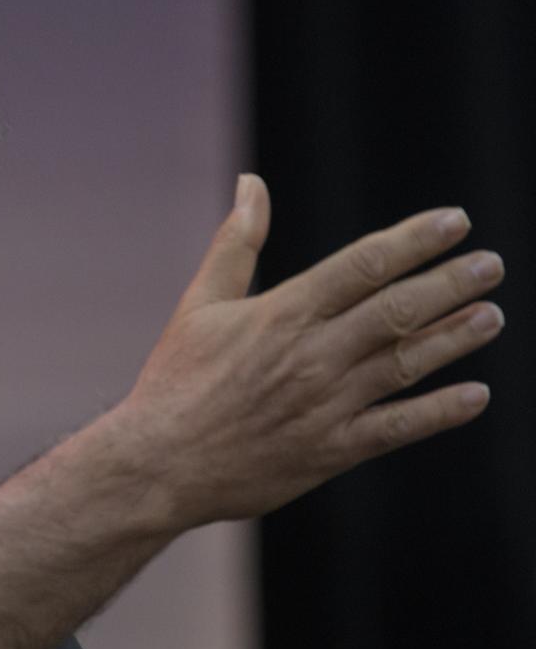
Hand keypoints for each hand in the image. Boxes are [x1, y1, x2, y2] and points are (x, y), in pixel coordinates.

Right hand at [113, 174, 502, 528]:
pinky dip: (439, 412)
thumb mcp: (199, 305)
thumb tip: (251, 184)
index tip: (455, 223)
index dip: (414, 240)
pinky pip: (396, 427)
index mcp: (281, 314)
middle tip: (491, 265)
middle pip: (397, 310)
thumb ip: (235, 244)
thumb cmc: (174, 382)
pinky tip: (474, 397)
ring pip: (405, 363)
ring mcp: (324, 406)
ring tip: (490, 316)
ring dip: (454, 338)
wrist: (157, 465)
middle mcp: (310, 356)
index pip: (362, 265)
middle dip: (451, 283)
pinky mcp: (328, 451)